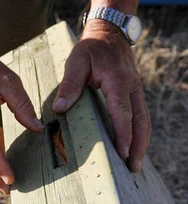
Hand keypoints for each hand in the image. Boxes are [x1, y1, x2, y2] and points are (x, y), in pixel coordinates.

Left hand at [53, 20, 150, 171]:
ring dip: (141, 143)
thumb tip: (60, 108)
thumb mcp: (76, 62)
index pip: (122, 112)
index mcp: (118, 81)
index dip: (123, 134)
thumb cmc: (90, 49)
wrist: (109, 35)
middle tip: (132, 168)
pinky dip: (139, 134)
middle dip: (137, 145)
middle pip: (140, 121)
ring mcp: (136, 91)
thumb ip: (69, 85)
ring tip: (134, 165)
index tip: (121, 152)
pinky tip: (133, 149)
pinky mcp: (134, 95)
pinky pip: (140, 117)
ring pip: (144, 120)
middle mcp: (132, 88)